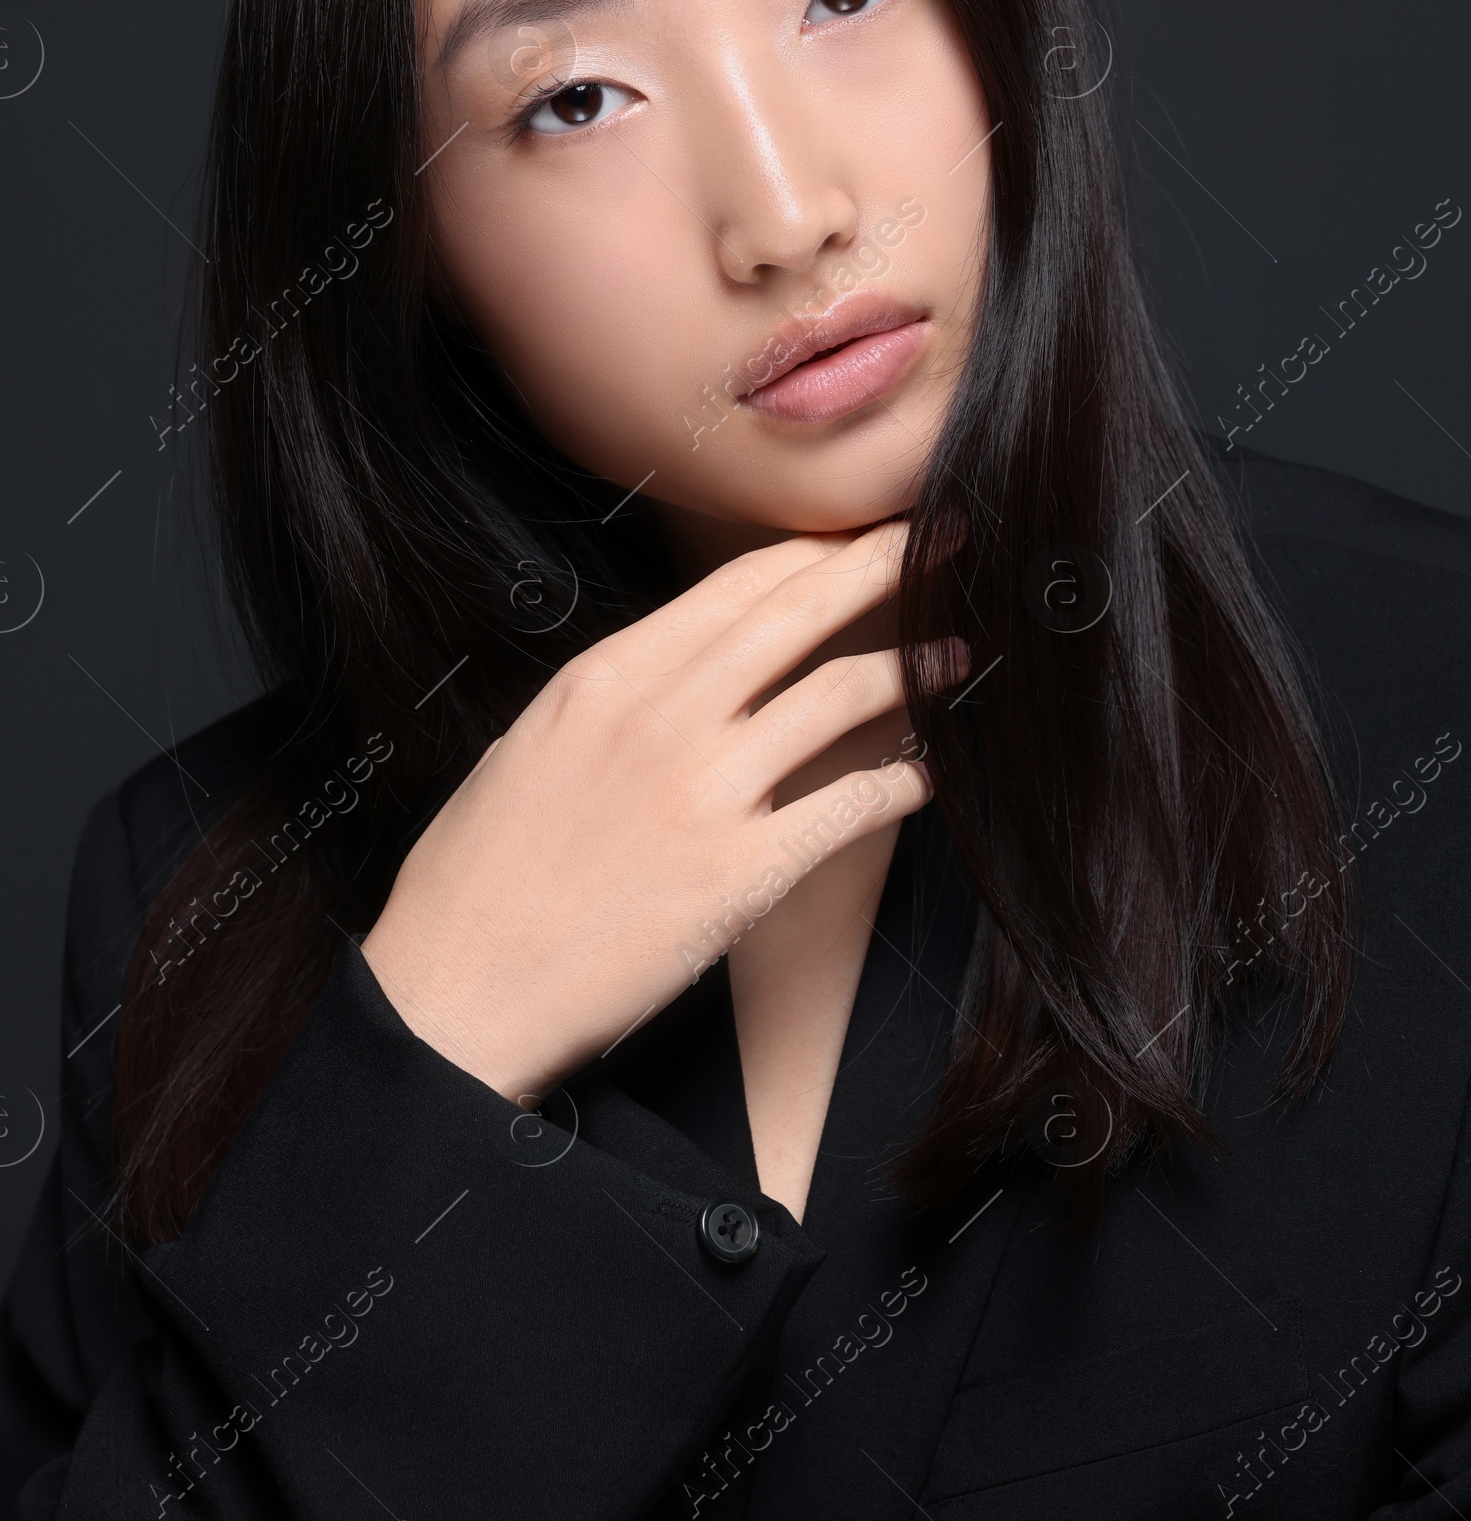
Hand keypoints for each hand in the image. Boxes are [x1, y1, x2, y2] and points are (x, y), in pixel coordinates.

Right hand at [360, 521, 933, 1101]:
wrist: (455, 994)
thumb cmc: (477, 879)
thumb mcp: (531, 746)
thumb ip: (614, 697)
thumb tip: (682, 668)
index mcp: (606, 676)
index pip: (739, 583)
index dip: (817, 550)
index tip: (864, 535)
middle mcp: (662, 715)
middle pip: (801, 610)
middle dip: (887, 562)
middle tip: (947, 539)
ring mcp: (706, 791)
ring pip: (842, 693)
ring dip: (916, 667)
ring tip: (957, 655)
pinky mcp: (742, 874)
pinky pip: (852, 806)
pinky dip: (905, 782)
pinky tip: (930, 776)